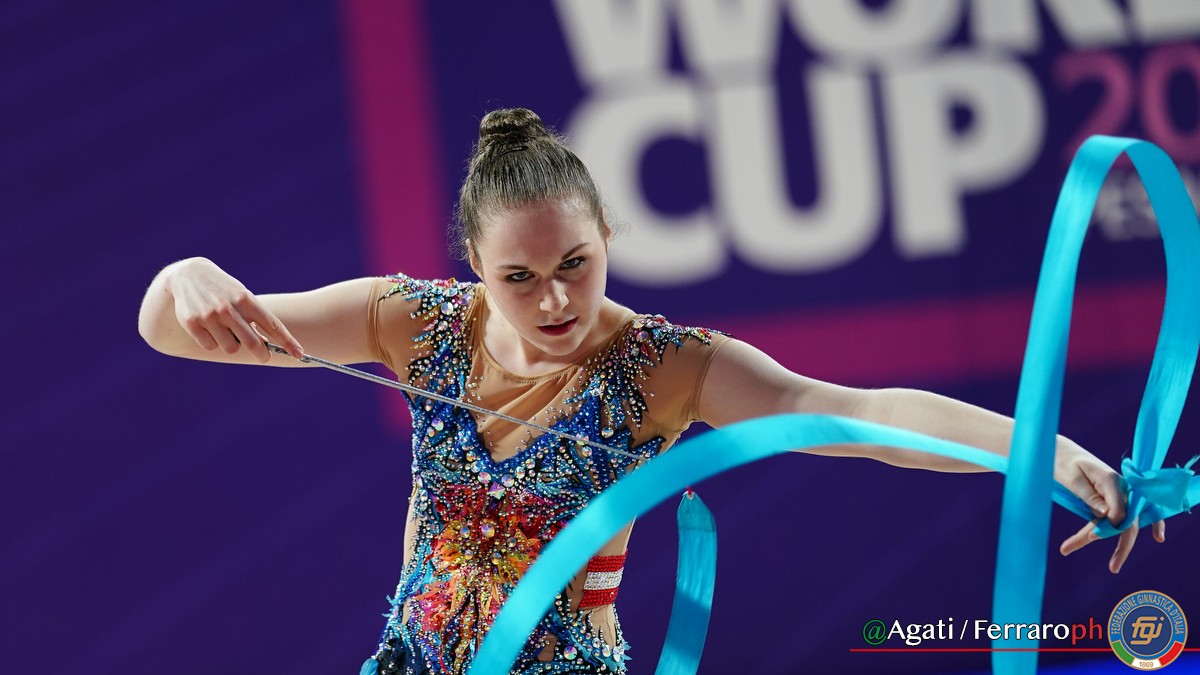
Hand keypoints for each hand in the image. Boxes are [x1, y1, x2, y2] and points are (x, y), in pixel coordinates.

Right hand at [167, 258, 303, 362]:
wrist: (188, 275)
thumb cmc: (224, 290)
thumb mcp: (241, 297)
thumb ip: (253, 318)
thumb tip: (263, 343)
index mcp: (246, 299)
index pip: (272, 325)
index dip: (288, 342)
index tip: (299, 354)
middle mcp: (228, 308)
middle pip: (253, 344)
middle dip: (262, 355)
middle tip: (264, 357)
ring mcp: (209, 316)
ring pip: (231, 348)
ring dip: (232, 344)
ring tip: (225, 330)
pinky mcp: (192, 323)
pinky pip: (210, 346)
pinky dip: (212, 342)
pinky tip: (207, 327)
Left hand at [1055, 442, 1165, 572]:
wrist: (1061, 451)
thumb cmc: (1064, 462)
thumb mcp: (1072, 478)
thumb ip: (1089, 496)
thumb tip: (1106, 515)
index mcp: (1111, 481)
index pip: (1118, 510)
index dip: (1108, 527)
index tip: (1091, 536)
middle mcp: (1121, 488)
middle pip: (1128, 521)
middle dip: (1122, 544)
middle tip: (1113, 567)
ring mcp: (1120, 494)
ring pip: (1125, 523)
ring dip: (1120, 544)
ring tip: (1114, 567)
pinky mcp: (1114, 499)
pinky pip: (1126, 517)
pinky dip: (1135, 529)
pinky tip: (1158, 536)